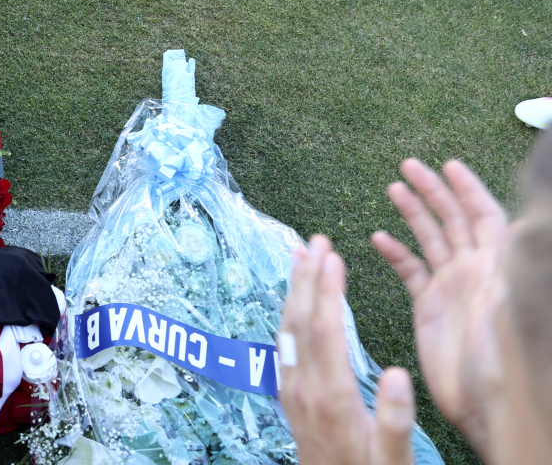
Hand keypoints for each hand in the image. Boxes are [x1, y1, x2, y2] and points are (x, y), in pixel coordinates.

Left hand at [278, 235, 415, 464]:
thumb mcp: (393, 458)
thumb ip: (395, 419)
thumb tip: (399, 374)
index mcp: (332, 396)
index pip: (325, 330)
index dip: (327, 290)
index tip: (332, 255)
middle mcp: (304, 387)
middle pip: (300, 321)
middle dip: (307, 277)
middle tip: (314, 239)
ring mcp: (292, 390)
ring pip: (287, 328)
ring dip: (294, 289)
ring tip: (299, 255)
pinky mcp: (289, 394)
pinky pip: (285, 342)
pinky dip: (290, 312)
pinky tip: (295, 299)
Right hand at [371, 159, 508, 452]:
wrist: (487, 404)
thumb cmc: (506, 360)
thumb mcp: (514, 307)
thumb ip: (513, 264)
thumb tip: (519, 222)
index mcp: (497, 266)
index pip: (485, 215)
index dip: (468, 189)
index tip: (449, 166)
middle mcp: (475, 271)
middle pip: (454, 220)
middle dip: (433, 191)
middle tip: (409, 166)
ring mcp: (451, 288)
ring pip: (430, 239)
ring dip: (413, 213)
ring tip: (394, 189)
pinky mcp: (429, 307)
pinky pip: (410, 271)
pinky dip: (395, 252)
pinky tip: (378, 238)